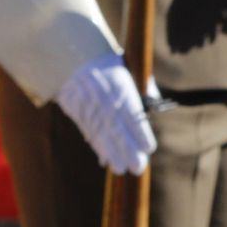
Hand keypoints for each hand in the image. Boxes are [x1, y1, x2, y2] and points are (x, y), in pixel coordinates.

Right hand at [56, 54, 156, 175]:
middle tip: (138, 167)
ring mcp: (90, 108)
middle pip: (117, 130)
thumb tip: (156, 101)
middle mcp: (105, 101)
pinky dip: (98, 147)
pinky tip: (106, 160)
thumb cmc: (106, 62)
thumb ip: (143, 85)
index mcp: (120, 88)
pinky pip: (90, 133)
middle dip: (128, 151)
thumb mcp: (128, 66)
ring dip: (112, 155)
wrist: (71, 56)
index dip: (141, 134)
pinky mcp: (78, 113)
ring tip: (121, 169)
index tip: (149, 147)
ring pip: (102, 136)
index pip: (133, 116)